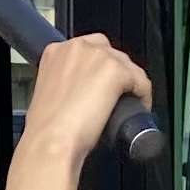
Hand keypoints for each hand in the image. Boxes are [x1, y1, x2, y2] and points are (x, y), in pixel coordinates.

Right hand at [17, 32, 150, 168]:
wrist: (50, 141)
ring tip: (127, 106)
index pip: (89, 50)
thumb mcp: (48, 93)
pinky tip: (137, 109)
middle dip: (117, 74)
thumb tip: (82, 91)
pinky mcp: (115, 70)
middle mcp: (76, 47)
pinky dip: (143, 95)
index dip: (99, 70)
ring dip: (130, 84)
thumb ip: (65, 83)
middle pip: (111, 54)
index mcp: (56, 52)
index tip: (102, 85)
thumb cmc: (46, 127)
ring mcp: (98, 56)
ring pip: (128, 66)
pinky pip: (141, 80)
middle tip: (116, 98)